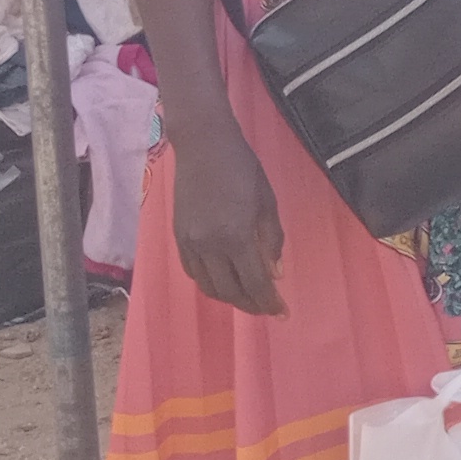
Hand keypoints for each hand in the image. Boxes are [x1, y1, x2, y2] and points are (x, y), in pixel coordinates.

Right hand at [167, 117, 284, 317]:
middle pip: (229, 291)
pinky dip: (210, 284)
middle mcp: (208, 246)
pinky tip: (224, 282)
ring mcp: (189, 243)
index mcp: (235, 236)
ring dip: (230, 298)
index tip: (283, 313)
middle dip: (251, 305)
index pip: (255, 282)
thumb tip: (275, 274)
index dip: (269, 302)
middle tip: (269, 309)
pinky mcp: (178, 237)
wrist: (203, 147)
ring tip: (249, 299)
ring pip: (208, 286)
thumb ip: (272, 240)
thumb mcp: (267, 202)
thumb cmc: (243, 169)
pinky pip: (193, 272)